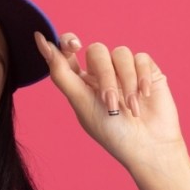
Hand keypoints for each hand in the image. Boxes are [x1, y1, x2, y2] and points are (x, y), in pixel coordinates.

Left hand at [34, 32, 185, 172]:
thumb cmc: (112, 131)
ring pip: (120, 53)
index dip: (67, 42)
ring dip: (125, 81)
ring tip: (130, 107)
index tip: (73, 45)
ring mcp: (124, 71)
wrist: (148, 147)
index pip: (69, 52)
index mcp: (81, 82)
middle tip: (111, 101)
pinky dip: (141, 77)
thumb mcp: (82, 103)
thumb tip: (42, 42)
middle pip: (96, 51)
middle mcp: (102, 73)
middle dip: (104, 75)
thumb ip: (61, 73)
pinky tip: (143, 96)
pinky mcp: (147, 71)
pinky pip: (141, 58)